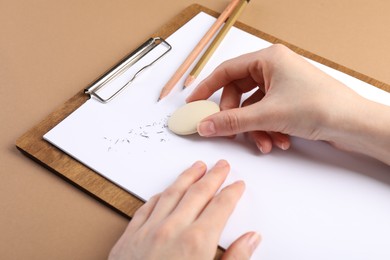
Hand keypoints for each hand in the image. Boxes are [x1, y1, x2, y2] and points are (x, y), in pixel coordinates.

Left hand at [109, 160, 260, 259]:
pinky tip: (163, 192)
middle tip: (221, 166)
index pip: (220, 206)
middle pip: (197, 193)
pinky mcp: (128, 238)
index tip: (238, 185)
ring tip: (196, 167)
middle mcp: (171, 230)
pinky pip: (145, 208)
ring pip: (171, 193)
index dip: (231, 193)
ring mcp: (147, 232)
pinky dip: (158, 196)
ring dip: (186, 177)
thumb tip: (251, 239)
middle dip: (213, 177)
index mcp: (196, 243)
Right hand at [187, 44, 389, 161]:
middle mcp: (274, 69)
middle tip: (229, 133)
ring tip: (265, 143)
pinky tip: (278, 141)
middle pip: (238, 93)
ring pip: (252, 107)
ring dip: (254, 129)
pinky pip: (266, 114)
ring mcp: (282, 85)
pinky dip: (267, 129)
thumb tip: (205, 125)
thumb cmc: (319, 106)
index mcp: (268, 59)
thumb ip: (231, 121)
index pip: (226, 71)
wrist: (353, 124)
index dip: (207, 89)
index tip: (193, 103)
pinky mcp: (288, 100)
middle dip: (236, 118)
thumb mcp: (267, 115)